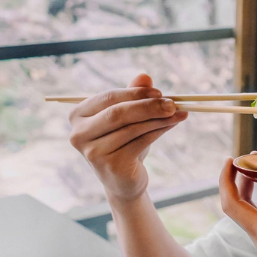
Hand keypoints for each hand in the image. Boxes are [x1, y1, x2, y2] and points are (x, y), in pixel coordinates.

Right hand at [68, 73, 187, 201]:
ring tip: (179, 113)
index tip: (160, 92)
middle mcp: (79, 134)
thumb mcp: (127, 117)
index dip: (135, 93)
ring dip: (159, 119)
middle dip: (149, 106)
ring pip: (132, 128)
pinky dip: (159, 131)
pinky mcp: (110, 165)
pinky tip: (172, 124)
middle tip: (173, 103)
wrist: (123, 180)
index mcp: (78, 116)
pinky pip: (140, 142)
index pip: (108, 98)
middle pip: (118, 113)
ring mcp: (93, 152)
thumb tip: (144, 76)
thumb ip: (133, 96)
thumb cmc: (123, 143)